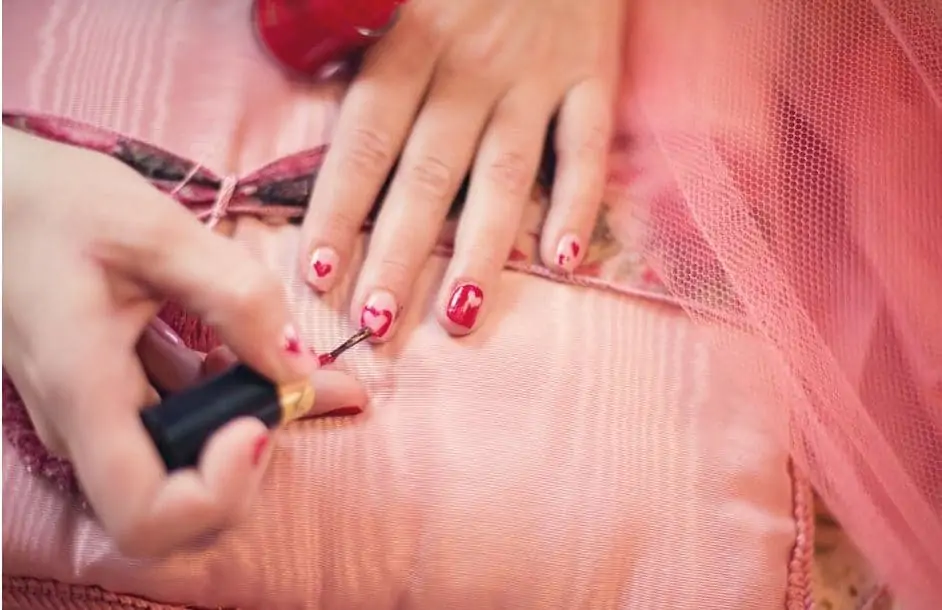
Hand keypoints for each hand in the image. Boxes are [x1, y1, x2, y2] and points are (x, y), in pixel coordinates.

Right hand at [1, 128, 366, 555]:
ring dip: (240, 429)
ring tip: (274, 365)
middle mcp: (80, 425)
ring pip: (176, 468)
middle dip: (247, 462)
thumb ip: (238, 297)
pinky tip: (240, 354)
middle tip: (289, 388)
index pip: (145, 516)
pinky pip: (169, 426)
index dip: (217, 493)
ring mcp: (89, 417)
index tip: (256, 423)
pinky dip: (220, 403)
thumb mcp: (157, 231)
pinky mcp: (102, 398)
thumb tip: (299, 367)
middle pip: (173, 504)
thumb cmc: (53, 203)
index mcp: (83, 392)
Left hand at [300, 0, 623, 339]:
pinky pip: (586, 148)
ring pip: (504, 175)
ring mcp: (536, 76)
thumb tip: (299, 69)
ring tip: (457, 316)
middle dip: (398, 253)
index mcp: (408, 39)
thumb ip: (343, 20)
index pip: (364, 141)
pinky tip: (561, 259)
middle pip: (428, 174)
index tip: (318, 273)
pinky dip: (578, 203)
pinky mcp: (593, 75)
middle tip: (376, 323)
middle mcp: (470, 67)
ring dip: (479, 249)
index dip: (339, 209)